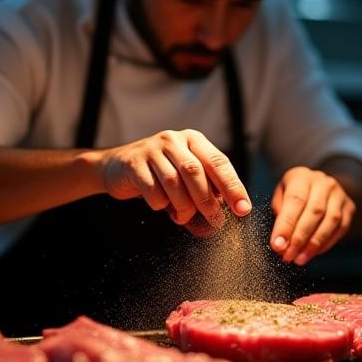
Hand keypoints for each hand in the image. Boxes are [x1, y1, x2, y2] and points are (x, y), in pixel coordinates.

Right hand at [100, 130, 251, 228]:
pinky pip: (152, 190)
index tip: (243, 209)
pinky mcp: (134, 163)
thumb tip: (227, 214)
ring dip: (183, 206)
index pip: (218, 162)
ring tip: (183, 216)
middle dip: (207, 201)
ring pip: (173, 182)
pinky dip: (160, 204)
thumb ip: (205, 189)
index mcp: (194, 140)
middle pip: (195, 172)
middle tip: (215, 221)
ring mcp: (152, 149)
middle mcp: (174, 140)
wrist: (117, 167)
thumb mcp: (185, 175)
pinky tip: (161, 206)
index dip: (233, 187)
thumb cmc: (160, 174)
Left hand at [269, 166, 355, 265]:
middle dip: (299, 238)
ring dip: (314, 244)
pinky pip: (341, 228)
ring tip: (300, 258)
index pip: (295, 200)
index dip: (286, 225)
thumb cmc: (295, 193)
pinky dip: (326, 244)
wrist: (320, 185)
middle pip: (314, 212)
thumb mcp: (281, 195)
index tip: (278, 245)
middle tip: (288, 255)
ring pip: (330, 221)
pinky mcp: (349, 207)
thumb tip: (281, 240)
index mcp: (302, 176)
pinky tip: (313, 253)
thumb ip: (280, 213)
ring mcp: (339, 194)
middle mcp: (323, 183)